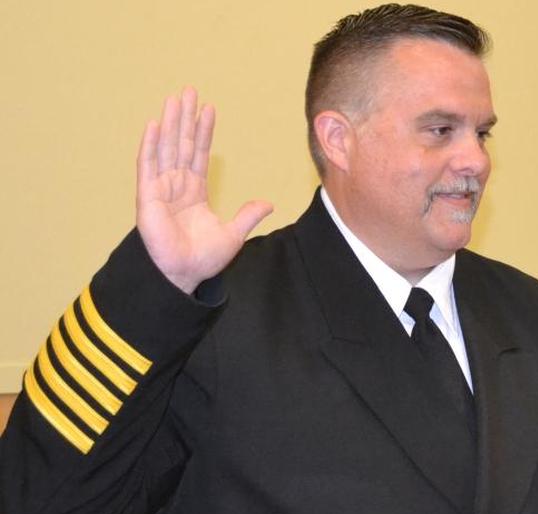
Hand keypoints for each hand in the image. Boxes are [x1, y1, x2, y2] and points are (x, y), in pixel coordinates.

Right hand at [136, 87, 272, 293]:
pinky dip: (150, 145)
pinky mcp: (147, 197)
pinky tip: (154, 124)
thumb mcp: (233, 234)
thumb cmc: (202, 259)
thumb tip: (268, 203)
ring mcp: (160, 189)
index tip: (209, 109)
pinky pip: (147, 166)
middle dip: (185, 117)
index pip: (199, 154)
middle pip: (181, 144)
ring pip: (166, 148)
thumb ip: (248, 215)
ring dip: (169, 123)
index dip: (203, 131)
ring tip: (174, 99)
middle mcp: (176, 186)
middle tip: (189, 90)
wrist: (183, 275)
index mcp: (194, 192)